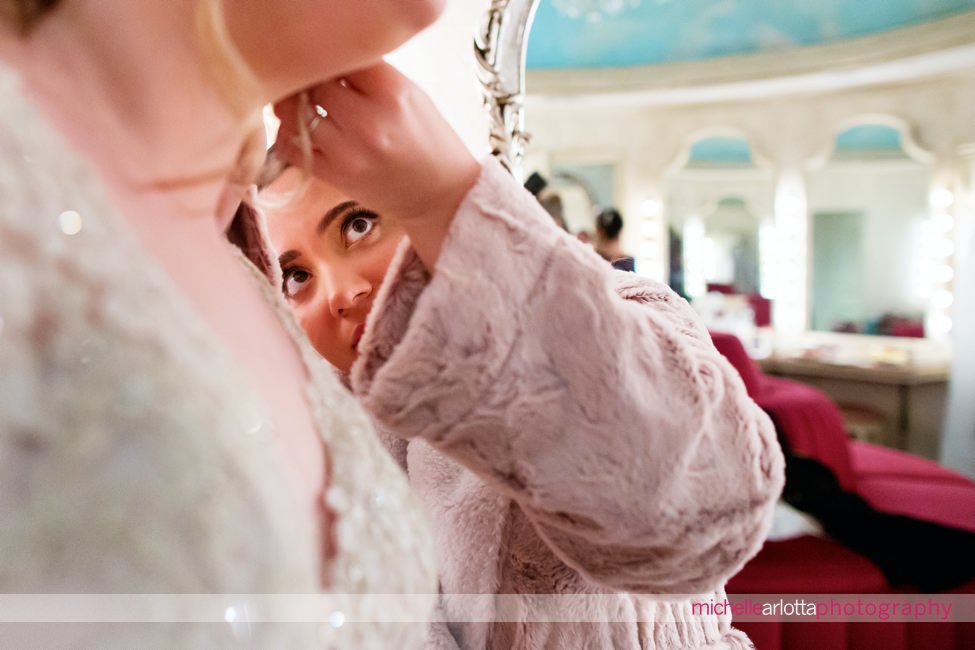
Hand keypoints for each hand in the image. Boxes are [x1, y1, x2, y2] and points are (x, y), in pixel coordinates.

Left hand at [273, 62, 481, 269]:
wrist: (441, 195)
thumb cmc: (430, 143)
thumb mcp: (413, 96)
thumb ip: (373, 76)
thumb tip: (332, 63)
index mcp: (392, 91)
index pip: (344, 58)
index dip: (337, 62)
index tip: (340, 72)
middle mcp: (368, 119)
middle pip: (317, 84)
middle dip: (316, 85)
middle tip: (322, 91)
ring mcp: (349, 150)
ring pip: (298, 113)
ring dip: (297, 108)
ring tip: (308, 109)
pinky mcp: (336, 175)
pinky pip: (292, 148)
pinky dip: (288, 136)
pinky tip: (300, 132)